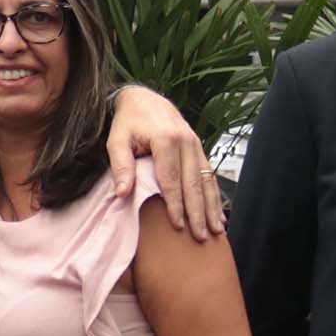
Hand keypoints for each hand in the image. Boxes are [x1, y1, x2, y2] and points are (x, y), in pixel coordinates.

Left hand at [107, 87, 222, 238]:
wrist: (144, 99)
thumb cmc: (128, 122)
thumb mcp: (116, 141)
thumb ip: (121, 166)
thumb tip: (122, 194)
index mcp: (165, 139)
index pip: (171, 179)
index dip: (175, 204)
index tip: (178, 225)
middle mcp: (186, 141)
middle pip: (193, 183)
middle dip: (198, 212)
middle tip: (201, 236)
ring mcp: (196, 144)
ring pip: (206, 180)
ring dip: (212, 207)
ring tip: (216, 230)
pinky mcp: (199, 147)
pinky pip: (209, 174)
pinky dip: (214, 195)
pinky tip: (219, 213)